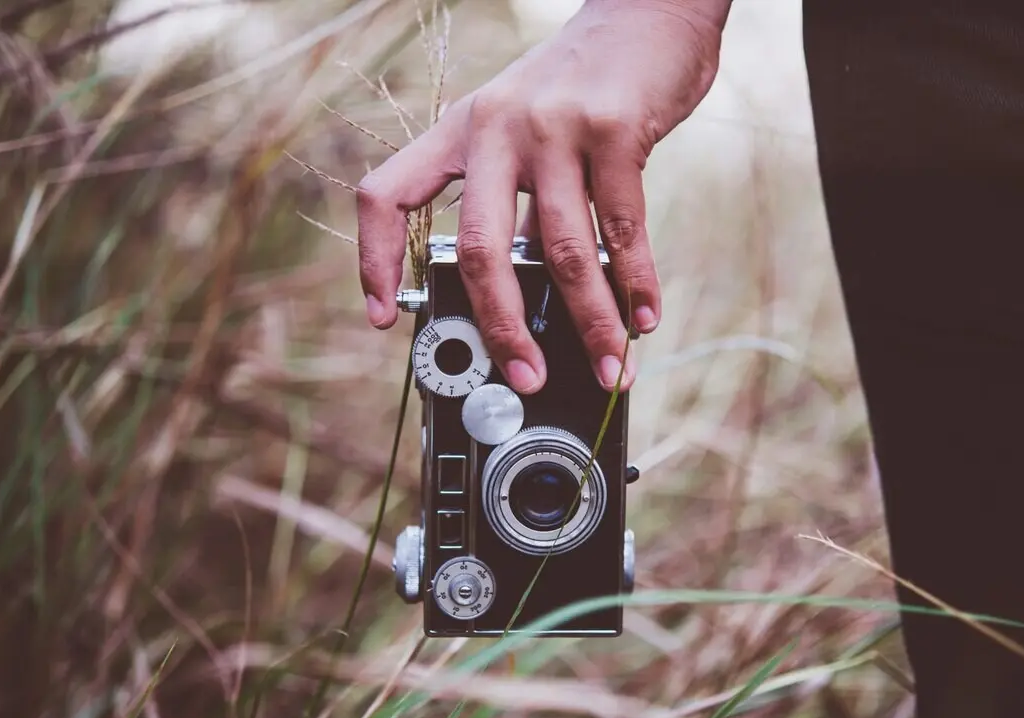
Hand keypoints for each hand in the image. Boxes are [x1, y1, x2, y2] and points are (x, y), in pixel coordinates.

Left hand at [357, 0, 730, 392]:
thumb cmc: (585, 87)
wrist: (649, 13)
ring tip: (608, 366)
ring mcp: (554, 127)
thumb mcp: (526, 131)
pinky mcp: (615, 129)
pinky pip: (622, 229)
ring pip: (560, 251)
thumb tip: (522, 298)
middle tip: (524, 377)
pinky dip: (635, 284)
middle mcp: (495, 128)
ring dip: (590, 322)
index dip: (374, 260)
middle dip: (500, 326)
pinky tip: (643, 317)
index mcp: (460, 132)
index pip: (386, 194)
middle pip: (476, 248)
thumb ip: (516, 203)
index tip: (383, 318)